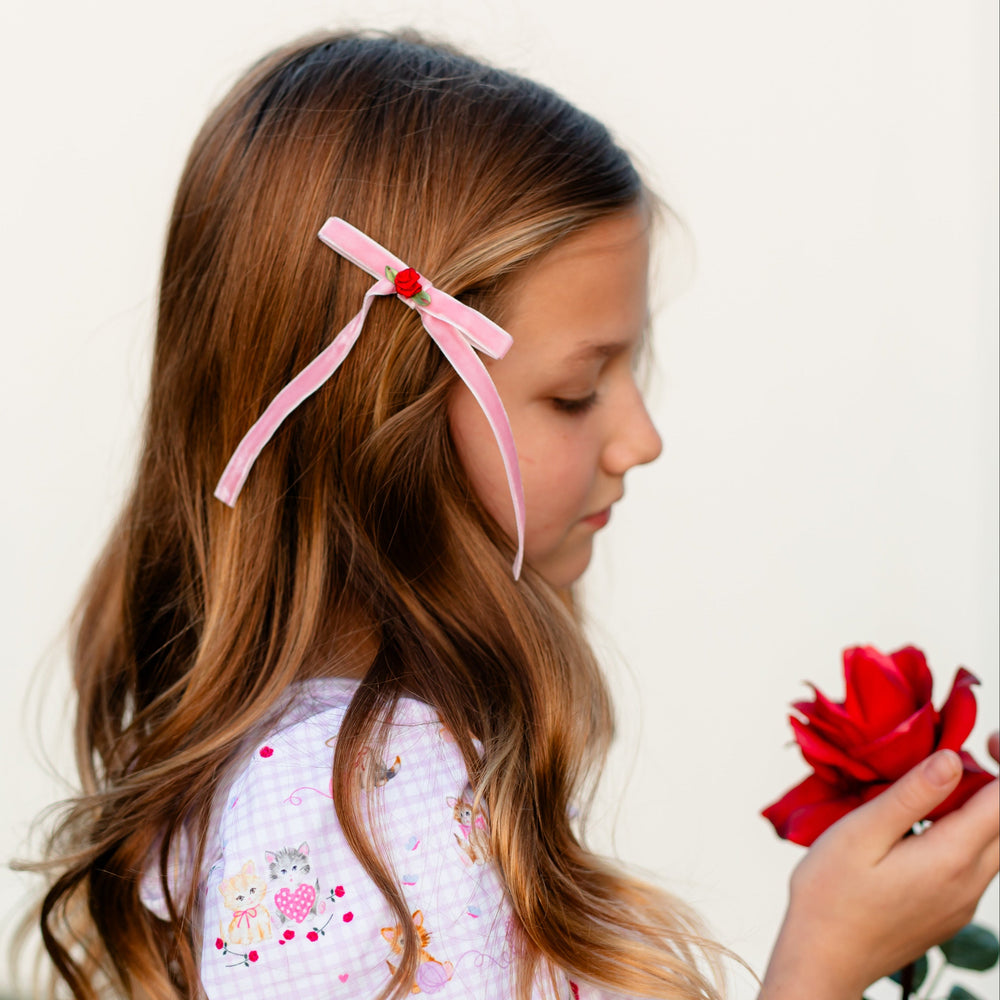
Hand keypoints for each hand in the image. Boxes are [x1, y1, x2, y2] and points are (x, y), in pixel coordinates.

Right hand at [760, 734, 998, 999]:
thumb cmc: (830, 894)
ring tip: (927, 787)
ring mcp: (963, 901)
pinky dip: (962, 833)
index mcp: (950, 858)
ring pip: (993, 844)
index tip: (983, 737)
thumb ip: (910, 797)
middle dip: (991, 783)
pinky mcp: (951, 910)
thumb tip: (951, 759)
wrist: (824, 960)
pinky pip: (975, 864)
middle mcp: (969, 882)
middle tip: (950, 754)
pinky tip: (919, 825)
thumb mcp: (860, 834)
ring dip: (975, 808)